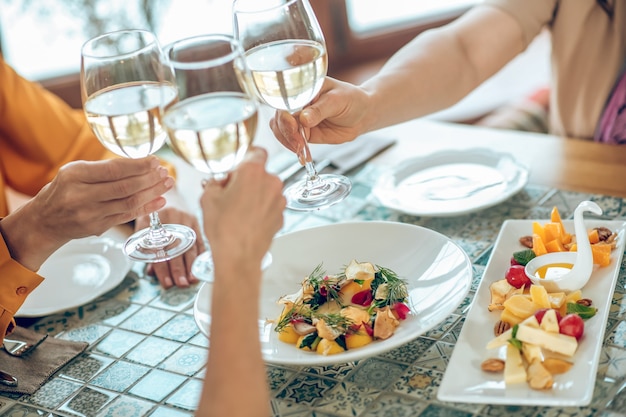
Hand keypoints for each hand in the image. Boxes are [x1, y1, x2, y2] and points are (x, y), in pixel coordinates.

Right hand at [0, 156, 173, 270]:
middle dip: (150, 179)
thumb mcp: (75, 172)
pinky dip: (147, 208)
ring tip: (167, 184)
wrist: (44, 221)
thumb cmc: (64, 191)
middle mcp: (81, 195)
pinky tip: (160, 200)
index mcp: (75, 175)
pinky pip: (128, 216)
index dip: (138, 165)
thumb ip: (104, 169)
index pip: (114, 169)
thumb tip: (141, 164)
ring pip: (129, 202)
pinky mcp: (98, 227)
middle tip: (165, 172)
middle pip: (125, 187)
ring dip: (153, 192)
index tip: (154, 160)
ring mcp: (90, 214)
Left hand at [136, 206, 204, 288]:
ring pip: (190, 246)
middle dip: (179, 269)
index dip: (163, 267)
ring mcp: (187, 220)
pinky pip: (200, 240)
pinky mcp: (196, 222)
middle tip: (181, 284)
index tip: (167, 281)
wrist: (166, 191)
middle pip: (177, 248)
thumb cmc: (153, 212)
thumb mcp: (142, 224)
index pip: (160, 248)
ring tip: (191, 280)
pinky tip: (201, 267)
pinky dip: (201, 256)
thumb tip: (151, 272)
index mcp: (157, 220)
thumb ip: (146, 247)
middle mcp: (173, 219)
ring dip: (191, 265)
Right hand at [200, 147, 284, 284]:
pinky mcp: (281, 216)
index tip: (238, 166)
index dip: (246, 157)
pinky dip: (260, 209)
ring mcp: (279, 200)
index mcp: (253, 172)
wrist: (238, 258)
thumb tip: (219, 183)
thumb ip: (215, 182)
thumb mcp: (208, 198)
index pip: (256, 151)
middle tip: (230, 193)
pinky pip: (270, 205)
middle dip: (246, 180)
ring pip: (265, 190)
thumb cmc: (224, 229)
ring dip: (254, 195)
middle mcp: (271, 182)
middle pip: (260, 173)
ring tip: (237, 211)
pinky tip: (246, 221)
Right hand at [269, 77, 371, 148]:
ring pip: (282, 131)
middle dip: (286, 132)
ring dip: (288, 142)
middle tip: (299, 143)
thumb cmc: (352, 99)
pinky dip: (295, 149)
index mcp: (302, 89)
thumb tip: (303, 119)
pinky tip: (303, 156)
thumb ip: (320, 110)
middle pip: (279, 118)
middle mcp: (297, 103)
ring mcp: (299, 119)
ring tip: (301, 150)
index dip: (285, 115)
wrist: (362, 114)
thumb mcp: (338, 100)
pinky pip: (293, 141)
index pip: (284, 101)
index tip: (293, 126)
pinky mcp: (304, 133)